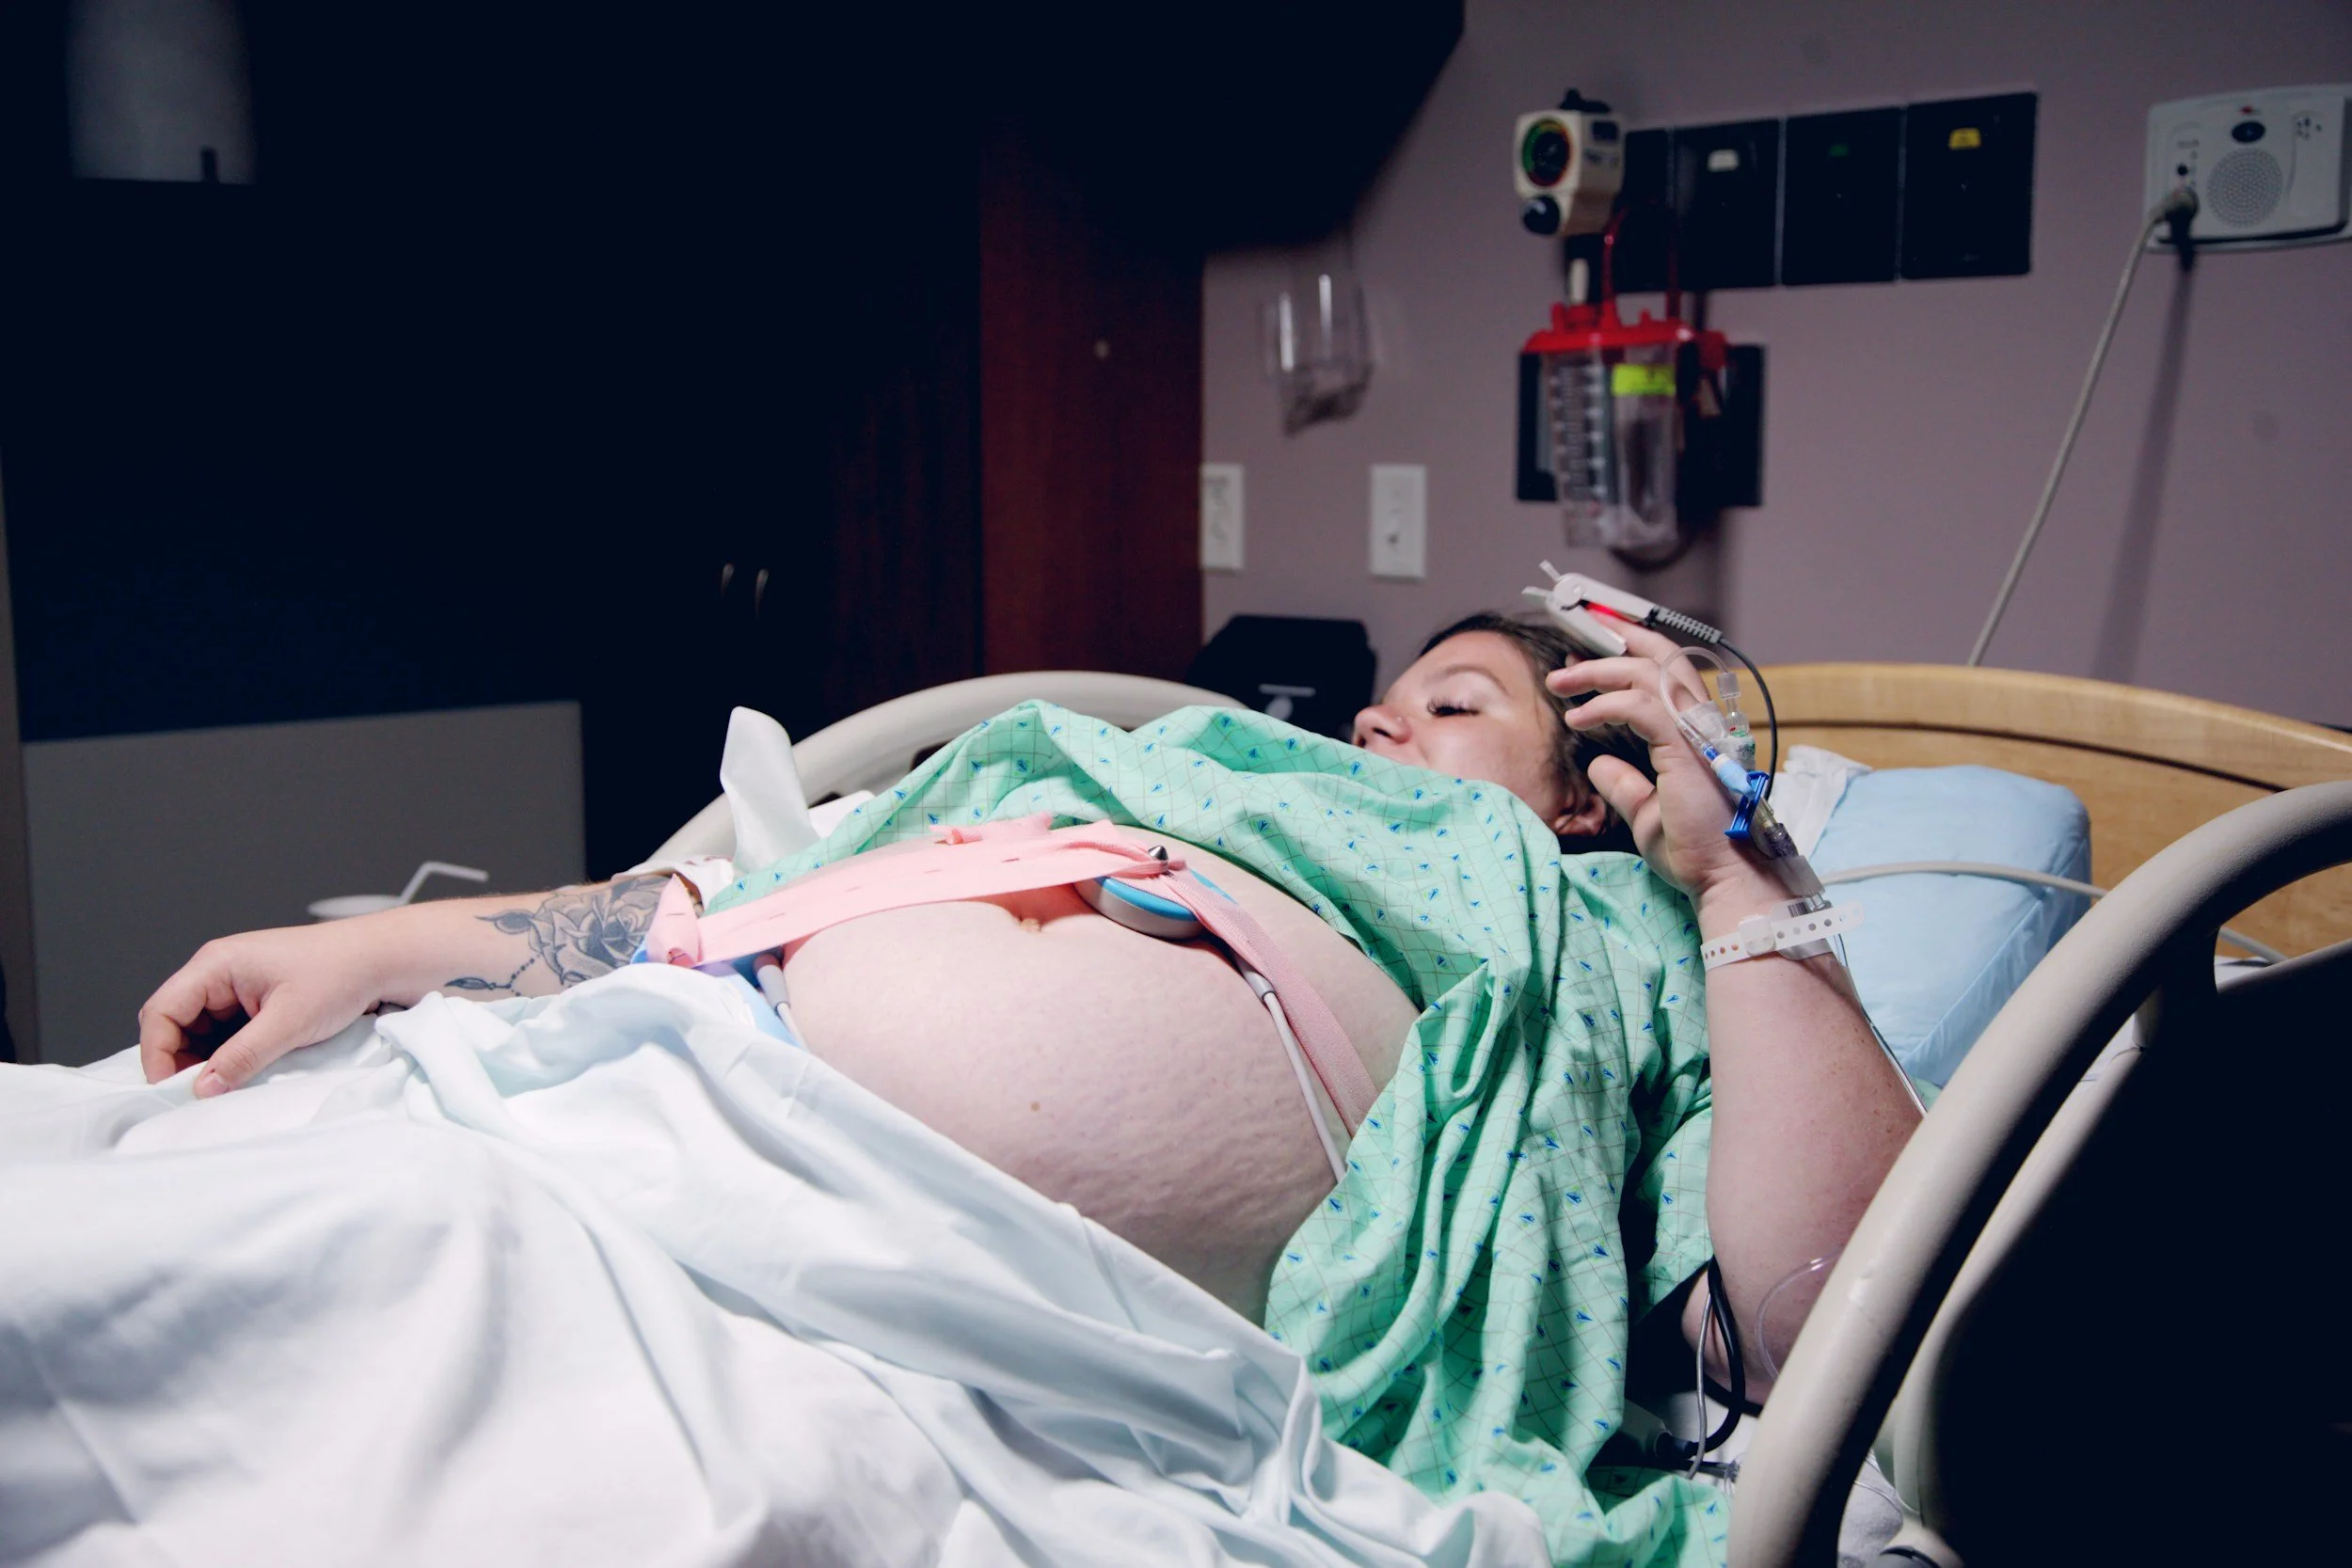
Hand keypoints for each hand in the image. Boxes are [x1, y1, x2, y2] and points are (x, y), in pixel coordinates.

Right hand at [137, 919, 396, 1094]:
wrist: (382, 958)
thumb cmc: (341, 973)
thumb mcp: (290, 1022)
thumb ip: (243, 1057)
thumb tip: (204, 1088)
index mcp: (216, 964)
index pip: (161, 1011)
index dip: (157, 1054)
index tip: (170, 1090)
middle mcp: (219, 971)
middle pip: (174, 1023)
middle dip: (181, 1060)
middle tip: (198, 1095)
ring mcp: (236, 986)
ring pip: (199, 1032)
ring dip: (207, 1061)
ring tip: (225, 1087)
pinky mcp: (254, 1000)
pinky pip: (225, 1032)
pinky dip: (228, 1055)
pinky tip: (242, 1074)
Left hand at [1545, 621, 1776, 911]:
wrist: (1725, 877)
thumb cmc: (1697, 851)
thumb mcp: (1646, 813)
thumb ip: (1626, 784)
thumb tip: (1599, 764)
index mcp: (1698, 732)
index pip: (1664, 672)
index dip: (1625, 655)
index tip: (1583, 655)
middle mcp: (1703, 722)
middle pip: (1660, 656)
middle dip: (1614, 640)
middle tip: (1570, 643)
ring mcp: (1698, 732)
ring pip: (1646, 674)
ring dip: (1596, 671)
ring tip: (1559, 682)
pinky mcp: (1686, 748)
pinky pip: (1640, 706)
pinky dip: (1605, 705)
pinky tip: (1577, 717)